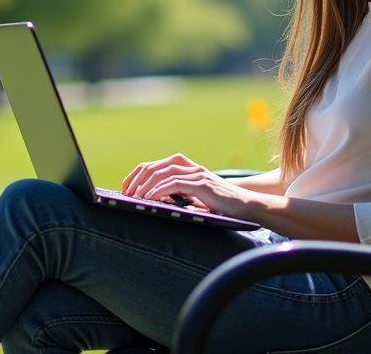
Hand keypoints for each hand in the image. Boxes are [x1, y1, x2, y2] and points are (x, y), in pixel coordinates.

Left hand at [121, 153, 262, 219]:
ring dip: (146, 185)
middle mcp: (190, 166)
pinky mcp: (202, 184)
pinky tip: (151, 198)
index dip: (136, 175)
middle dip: (137, 179)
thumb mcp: (193, 197)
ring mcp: (197, 174)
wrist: (245, 206)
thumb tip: (151, 200)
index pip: (154, 165)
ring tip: (135, 197)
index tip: (125, 188)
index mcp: (185, 167)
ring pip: (163, 173)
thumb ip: (176, 193)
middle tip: (126, 194)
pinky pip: (175, 184)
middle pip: (155, 166)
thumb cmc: (218, 204)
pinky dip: (160, 190)